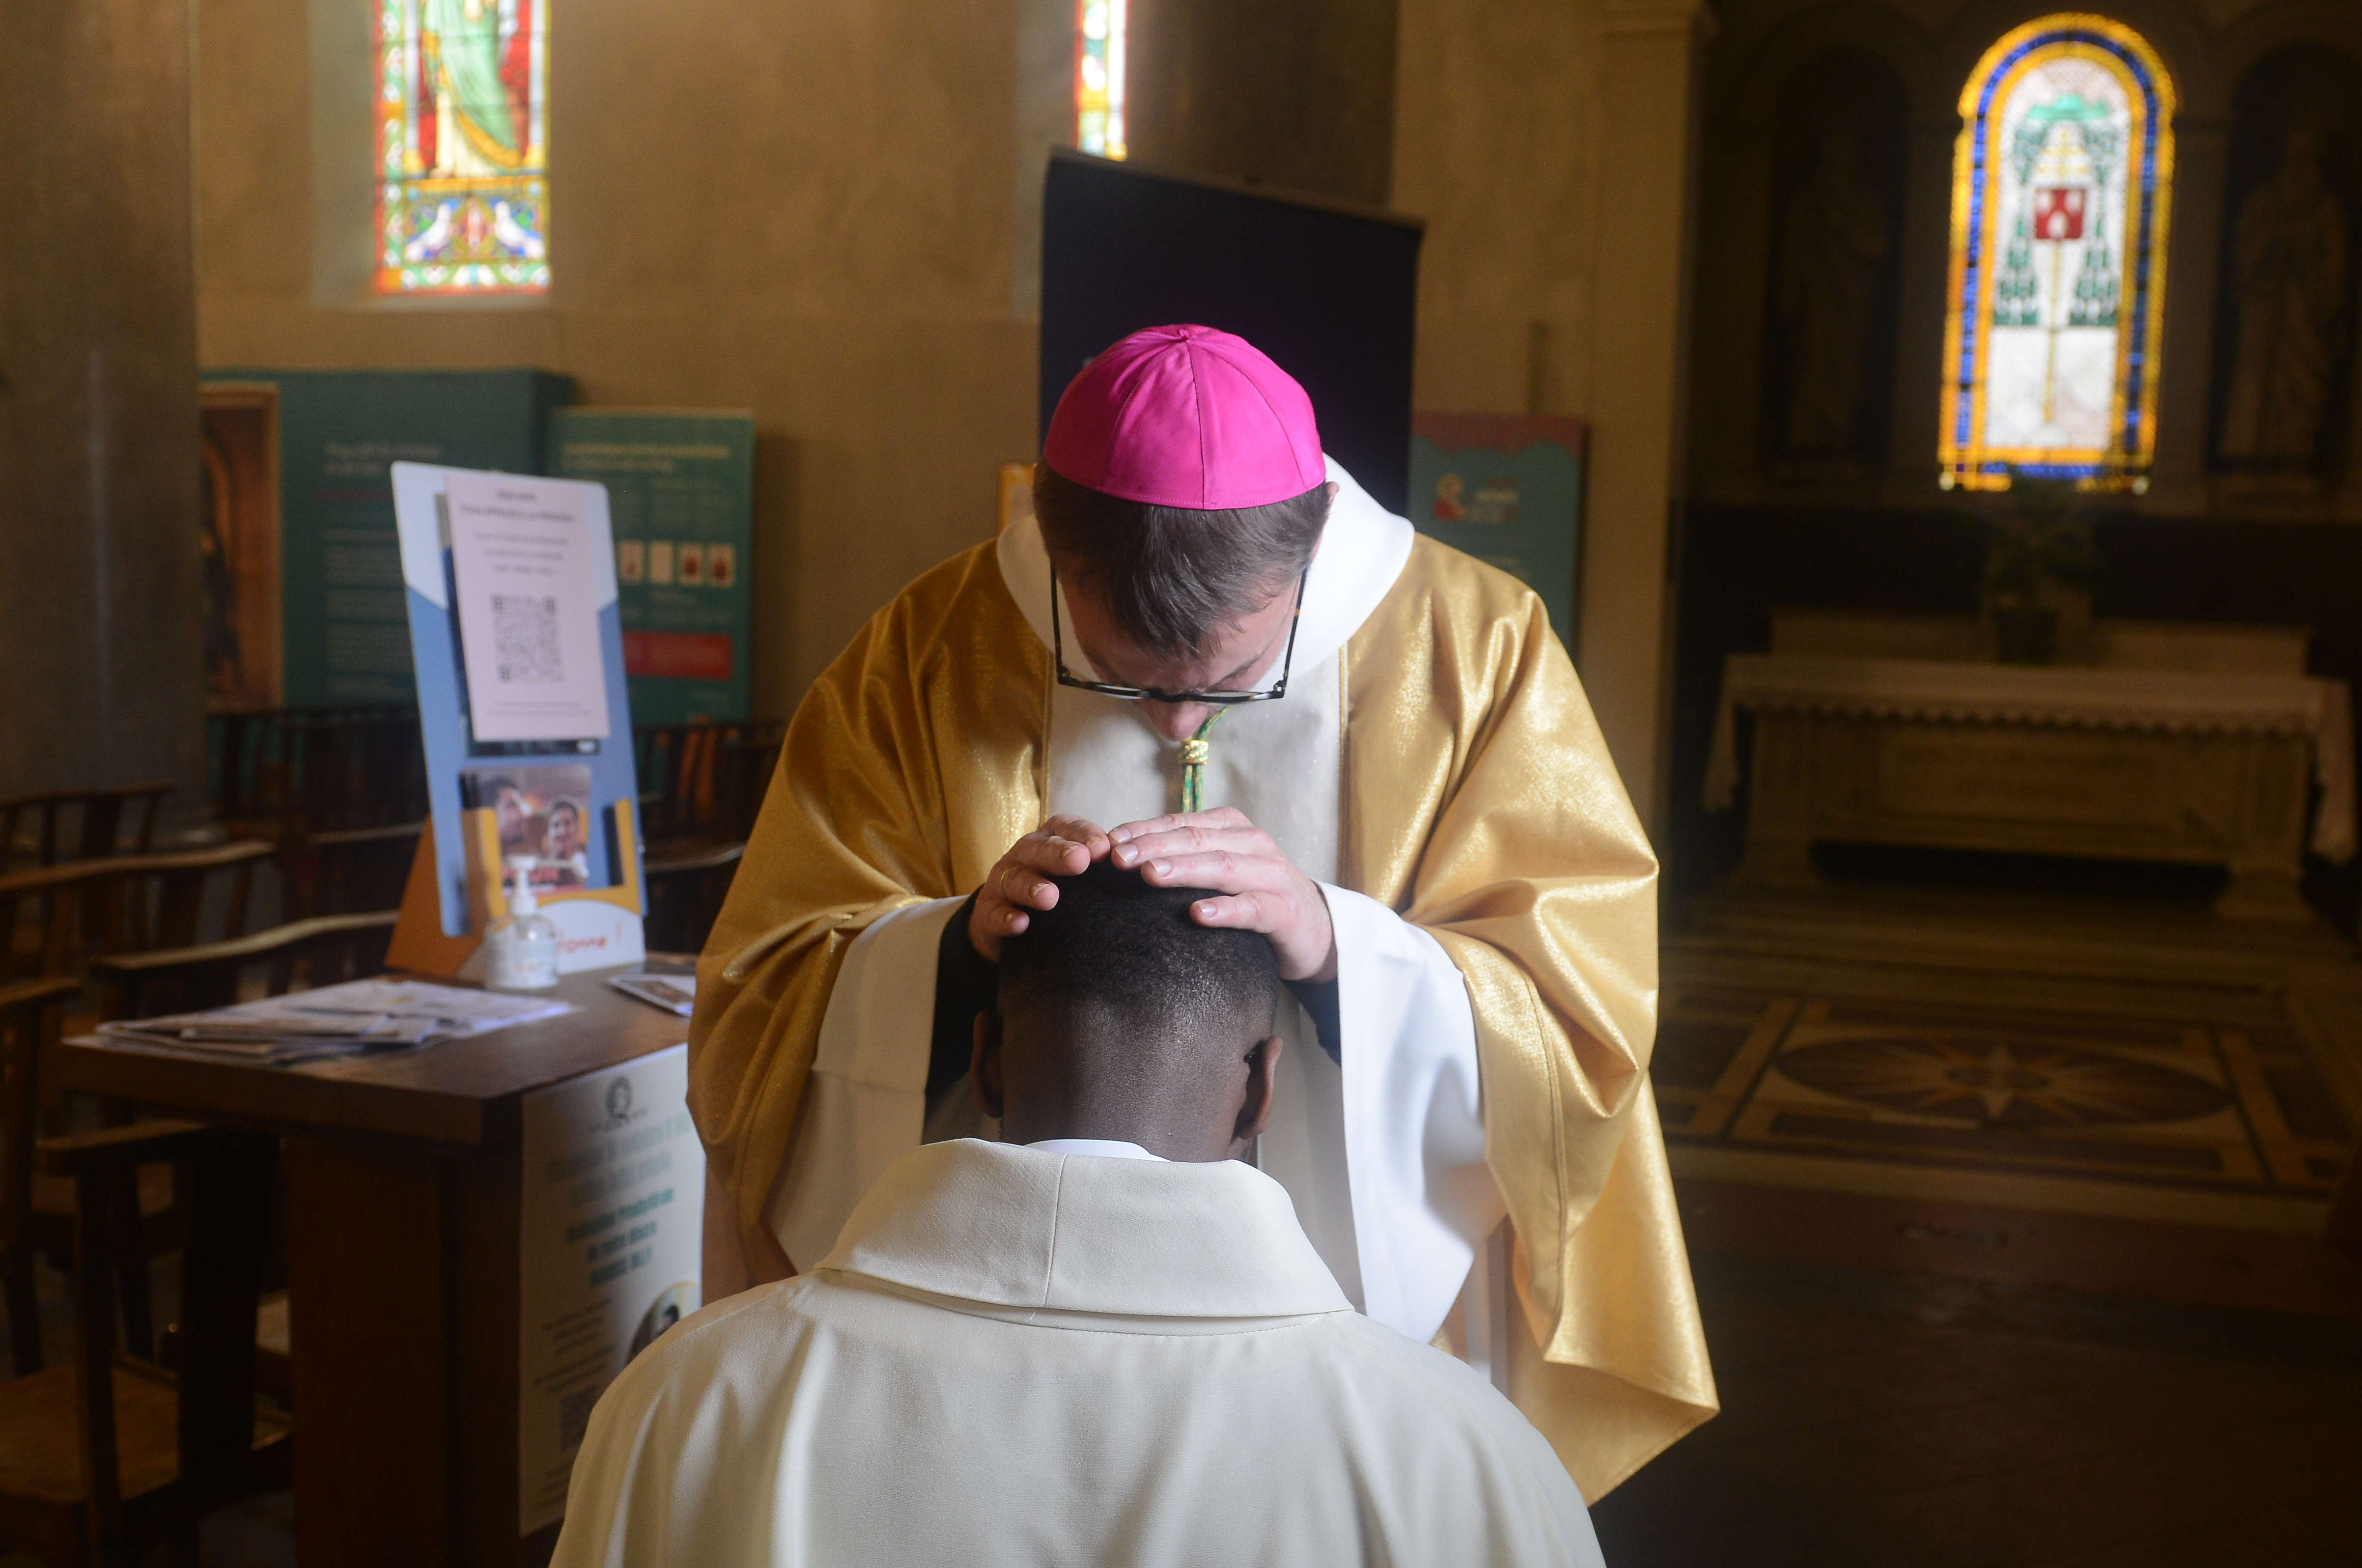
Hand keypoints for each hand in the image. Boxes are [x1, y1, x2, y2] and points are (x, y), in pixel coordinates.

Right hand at [969, 815, 1110, 961]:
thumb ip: (1102, 869)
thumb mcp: (1077, 876)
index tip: (1103, 847)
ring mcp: (1003, 882)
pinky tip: (1020, 923)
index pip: (1066, 828)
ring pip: (1015, 878)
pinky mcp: (988, 911)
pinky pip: (994, 912)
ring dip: (1032, 886)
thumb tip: (1146, 868)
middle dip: (1059, 853)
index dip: (1083, 834)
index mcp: (1050, 839)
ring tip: (1049, 897)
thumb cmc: (1059, 894)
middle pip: (1039, 848)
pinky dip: (1006, 917)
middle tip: (1080, 861)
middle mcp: (1025, 854)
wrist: (1007, 922)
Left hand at [1108, 808, 1336, 982]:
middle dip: (1153, 846)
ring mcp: (1271, 876)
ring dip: (1184, 869)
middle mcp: (1253, 844)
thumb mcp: (1217, 868)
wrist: (1313, 929)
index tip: (1107, 843)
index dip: (1142, 830)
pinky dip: (1225, 910)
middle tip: (1118, 858)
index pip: (1179, 823)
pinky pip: (1252, 909)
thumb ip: (1180, 857)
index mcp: (1231, 828)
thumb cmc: (1252, 895)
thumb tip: (1119, 855)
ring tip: (1149, 874)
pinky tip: (1198, 914)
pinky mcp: (1284, 911)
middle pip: (1196, 840)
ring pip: (1223, 866)